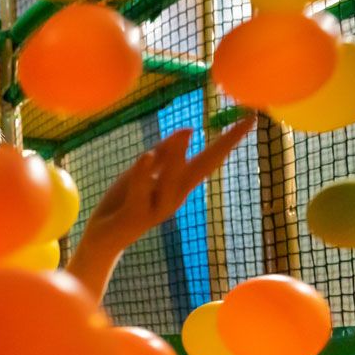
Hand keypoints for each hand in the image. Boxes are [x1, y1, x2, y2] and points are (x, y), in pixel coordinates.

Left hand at [80, 115, 256, 254]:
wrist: (103, 237)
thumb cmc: (125, 201)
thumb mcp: (144, 171)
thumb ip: (163, 153)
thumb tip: (188, 130)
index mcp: (179, 184)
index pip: (208, 157)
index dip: (229, 139)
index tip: (251, 117)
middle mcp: (175, 196)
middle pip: (202, 168)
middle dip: (223, 145)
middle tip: (246, 122)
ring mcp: (156, 207)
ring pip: (171, 181)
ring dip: (177, 158)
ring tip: (187, 131)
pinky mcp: (134, 215)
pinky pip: (140, 193)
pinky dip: (143, 175)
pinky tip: (147, 155)